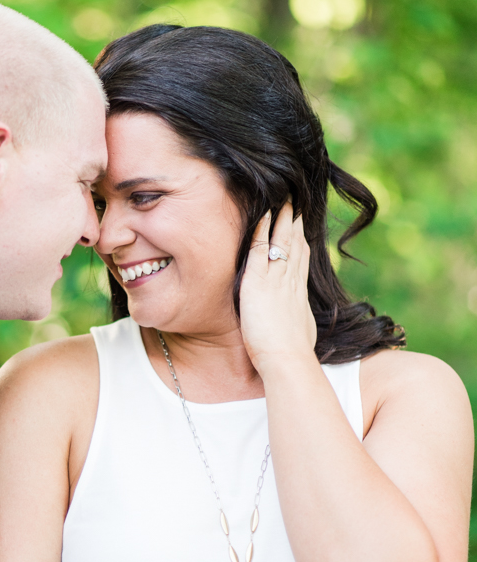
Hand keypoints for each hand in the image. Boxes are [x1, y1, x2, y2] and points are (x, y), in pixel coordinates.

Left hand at [239, 203, 316, 374]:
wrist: (288, 360)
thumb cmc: (293, 356)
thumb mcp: (300, 335)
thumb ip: (297, 326)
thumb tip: (299, 331)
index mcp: (299, 296)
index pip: (301, 263)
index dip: (302, 243)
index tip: (302, 230)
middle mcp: (290, 283)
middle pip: (295, 247)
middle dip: (295, 225)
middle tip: (295, 205)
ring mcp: (276, 280)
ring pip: (281, 242)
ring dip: (281, 220)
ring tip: (283, 201)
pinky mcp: (258, 283)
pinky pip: (260, 249)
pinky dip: (261, 231)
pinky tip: (262, 215)